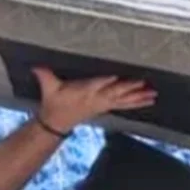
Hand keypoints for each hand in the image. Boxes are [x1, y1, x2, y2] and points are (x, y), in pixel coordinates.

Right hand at [33, 66, 155, 133]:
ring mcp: (103, 104)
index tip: (114, 77)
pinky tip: (150, 100)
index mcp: (83, 92)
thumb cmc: (55, 102)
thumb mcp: (48, 88)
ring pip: (123, 100)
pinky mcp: (107, 106)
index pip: (95, 85)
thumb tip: (36, 66)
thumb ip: (44, 76)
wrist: (57, 122)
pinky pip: (125, 104)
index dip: (104, 82)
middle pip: (114, 93)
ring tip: (153, 94)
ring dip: (139, 97)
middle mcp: (96, 99)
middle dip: (129, 88)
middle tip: (143, 84)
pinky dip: (138, 102)